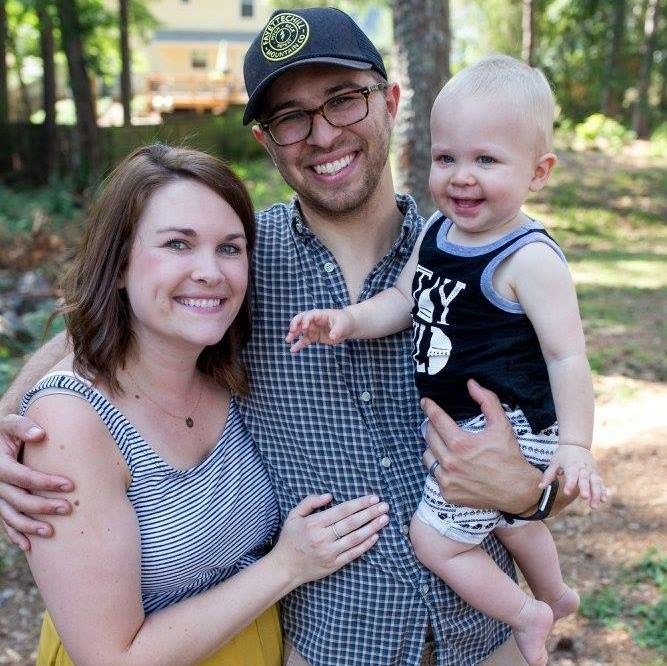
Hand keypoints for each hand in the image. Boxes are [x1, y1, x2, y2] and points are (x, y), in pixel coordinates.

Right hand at [0, 414, 73, 550]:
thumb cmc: (10, 431)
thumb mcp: (11, 423)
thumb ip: (24, 426)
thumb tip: (40, 434)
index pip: (23, 477)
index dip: (45, 482)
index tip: (70, 485)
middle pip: (18, 499)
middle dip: (43, 506)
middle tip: (68, 509)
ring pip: (11, 516)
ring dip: (29, 526)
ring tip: (51, 532)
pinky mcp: (0, 503)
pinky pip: (5, 522)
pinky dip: (15, 534)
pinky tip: (29, 546)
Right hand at [270, 493, 388, 585]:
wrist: (284, 567)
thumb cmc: (290, 539)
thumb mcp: (293, 515)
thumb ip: (309, 502)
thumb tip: (329, 496)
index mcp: (314, 523)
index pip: (342, 511)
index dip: (359, 503)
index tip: (373, 498)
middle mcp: (323, 538)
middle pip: (352, 523)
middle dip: (370, 513)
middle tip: (385, 506)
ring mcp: (330, 552)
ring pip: (355, 538)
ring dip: (372, 528)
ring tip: (384, 519)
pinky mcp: (334, 565)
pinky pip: (353, 554)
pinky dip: (366, 545)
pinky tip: (375, 537)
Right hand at [285, 309, 354, 352]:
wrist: (348, 327)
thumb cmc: (344, 322)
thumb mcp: (342, 325)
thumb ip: (337, 331)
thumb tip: (332, 337)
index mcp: (320, 314)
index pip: (309, 315)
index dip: (305, 321)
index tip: (304, 328)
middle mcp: (314, 321)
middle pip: (301, 320)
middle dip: (295, 325)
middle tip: (291, 331)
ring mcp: (313, 328)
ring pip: (300, 330)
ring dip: (293, 334)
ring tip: (288, 340)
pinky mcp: (314, 336)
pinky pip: (304, 340)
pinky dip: (298, 345)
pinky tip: (293, 350)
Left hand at [421, 379, 540, 513]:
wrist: (518, 491)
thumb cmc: (509, 457)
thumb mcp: (502, 425)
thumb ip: (487, 401)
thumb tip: (471, 383)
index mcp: (460, 444)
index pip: (436, 420)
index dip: (429, 408)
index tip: (425, 402)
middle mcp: (450, 462)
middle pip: (429, 436)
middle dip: (431, 426)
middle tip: (437, 423)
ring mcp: (447, 480)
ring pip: (427, 456)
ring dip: (433, 447)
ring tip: (444, 444)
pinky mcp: (448, 494)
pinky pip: (434, 474)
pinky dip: (439, 467)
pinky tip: (451, 464)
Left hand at [540, 444, 606, 508]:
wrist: (577, 444)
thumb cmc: (563, 455)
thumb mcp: (554, 462)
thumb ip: (548, 475)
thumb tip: (540, 487)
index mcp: (571, 465)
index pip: (571, 475)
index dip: (569, 484)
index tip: (567, 493)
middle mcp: (583, 468)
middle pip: (585, 479)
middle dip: (585, 488)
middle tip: (584, 497)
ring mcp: (591, 471)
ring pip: (595, 482)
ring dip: (596, 494)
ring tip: (593, 506)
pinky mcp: (596, 473)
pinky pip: (600, 483)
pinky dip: (603, 491)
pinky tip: (603, 500)